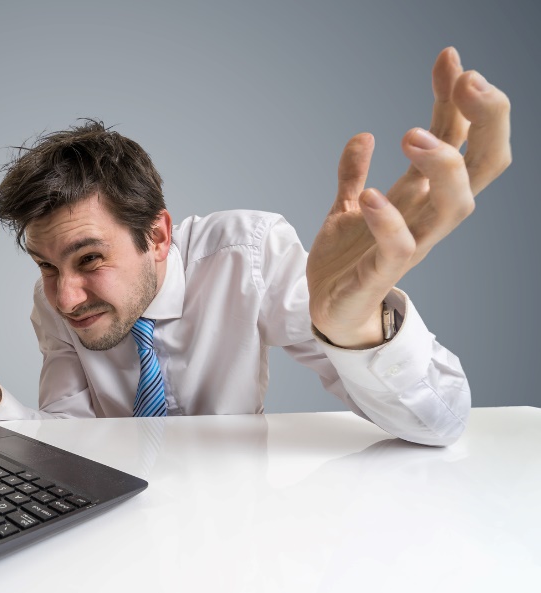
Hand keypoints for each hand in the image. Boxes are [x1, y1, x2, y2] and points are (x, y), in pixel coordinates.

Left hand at [307, 47, 510, 347]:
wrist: (327, 311)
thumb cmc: (347, 261)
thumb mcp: (347, 206)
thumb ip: (354, 173)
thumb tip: (363, 137)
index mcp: (422, 196)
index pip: (457, 140)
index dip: (458, 100)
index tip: (449, 59)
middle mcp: (427, 217)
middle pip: (482, 166)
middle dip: (486, 120)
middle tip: (468, 80)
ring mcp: (410, 245)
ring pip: (455, 205)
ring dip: (442, 165)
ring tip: (411, 134)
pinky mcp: (381, 274)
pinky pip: (400, 247)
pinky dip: (390, 222)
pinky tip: (373, 196)